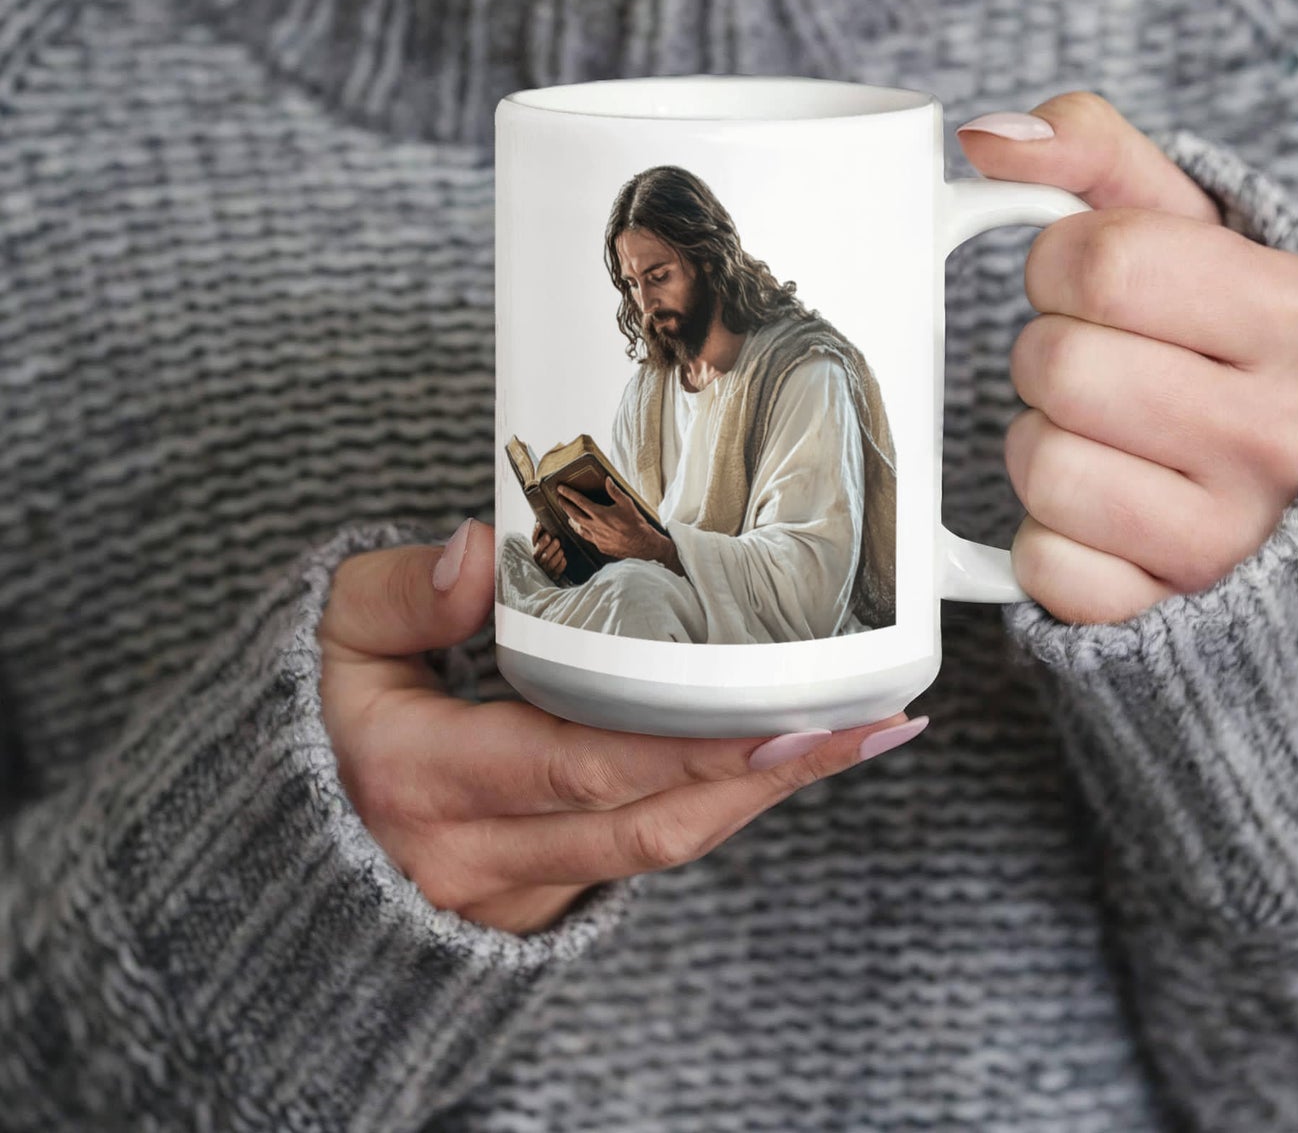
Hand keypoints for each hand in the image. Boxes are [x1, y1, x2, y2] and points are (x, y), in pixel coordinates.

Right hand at [320, 520, 914, 933]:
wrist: (282, 834)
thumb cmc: (314, 718)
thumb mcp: (332, 636)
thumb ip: (401, 593)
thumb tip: (481, 552)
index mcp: (425, 781)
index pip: (585, 767)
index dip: (694, 744)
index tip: (787, 710)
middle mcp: (475, 856)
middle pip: (650, 821)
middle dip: (766, 771)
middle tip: (864, 722)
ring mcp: (509, 890)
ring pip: (658, 849)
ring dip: (756, 792)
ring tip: (847, 737)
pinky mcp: (534, 896)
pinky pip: (639, 855)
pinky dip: (710, 805)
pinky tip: (770, 756)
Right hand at [531, 520, 565, 578]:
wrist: (552, 571)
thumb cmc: (550, 551)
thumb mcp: (546, 541)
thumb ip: (545, 531)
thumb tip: (544, 515)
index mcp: (535, 547)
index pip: (533, 538)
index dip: (536, 531)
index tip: (541, 524)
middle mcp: (537, 558)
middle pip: (539, 551)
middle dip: (546, 544)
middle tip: (555, 539)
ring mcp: (545, 568)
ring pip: (548, 561)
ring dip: (555, 554)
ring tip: (561, 549)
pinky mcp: (553, 574)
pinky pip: (557, 570)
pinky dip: (561, 564)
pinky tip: (564, 559)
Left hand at [557, 478, 673, 565]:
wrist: (641, 544)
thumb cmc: (635, 523)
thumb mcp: (627, 503)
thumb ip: (614, 491)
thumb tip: (607, 480)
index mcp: (600, 514)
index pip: (579, 501)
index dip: (568, 494)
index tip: (560, 489)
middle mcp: (595, 526)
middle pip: (574, 515)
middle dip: (565, 506)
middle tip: (559, 500)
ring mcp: (596, 538)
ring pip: (578, 528)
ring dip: (572, 521)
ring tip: (569, 516)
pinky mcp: (600, 546)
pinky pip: (588, 538)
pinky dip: (584, 532)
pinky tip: (585, 530)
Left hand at [958, 92, 1297, 624]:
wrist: (1286, 500)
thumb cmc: (1214, 347)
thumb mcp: (1186, 232)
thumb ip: (1096, 157)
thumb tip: (987, 137)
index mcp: (1295, 315)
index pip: (1101, 256)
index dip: (1059, 265)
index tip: (1088, 286)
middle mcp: (1279, 431)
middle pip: (1057, 362)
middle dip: (1045, 356)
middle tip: (1092, 369)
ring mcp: (1228, 536)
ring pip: (1040, 462)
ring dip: (1039, 445)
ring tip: (1098, 440)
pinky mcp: (1166, 611)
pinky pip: (1040, 563)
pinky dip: (1045, 537)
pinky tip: (1100, 518)